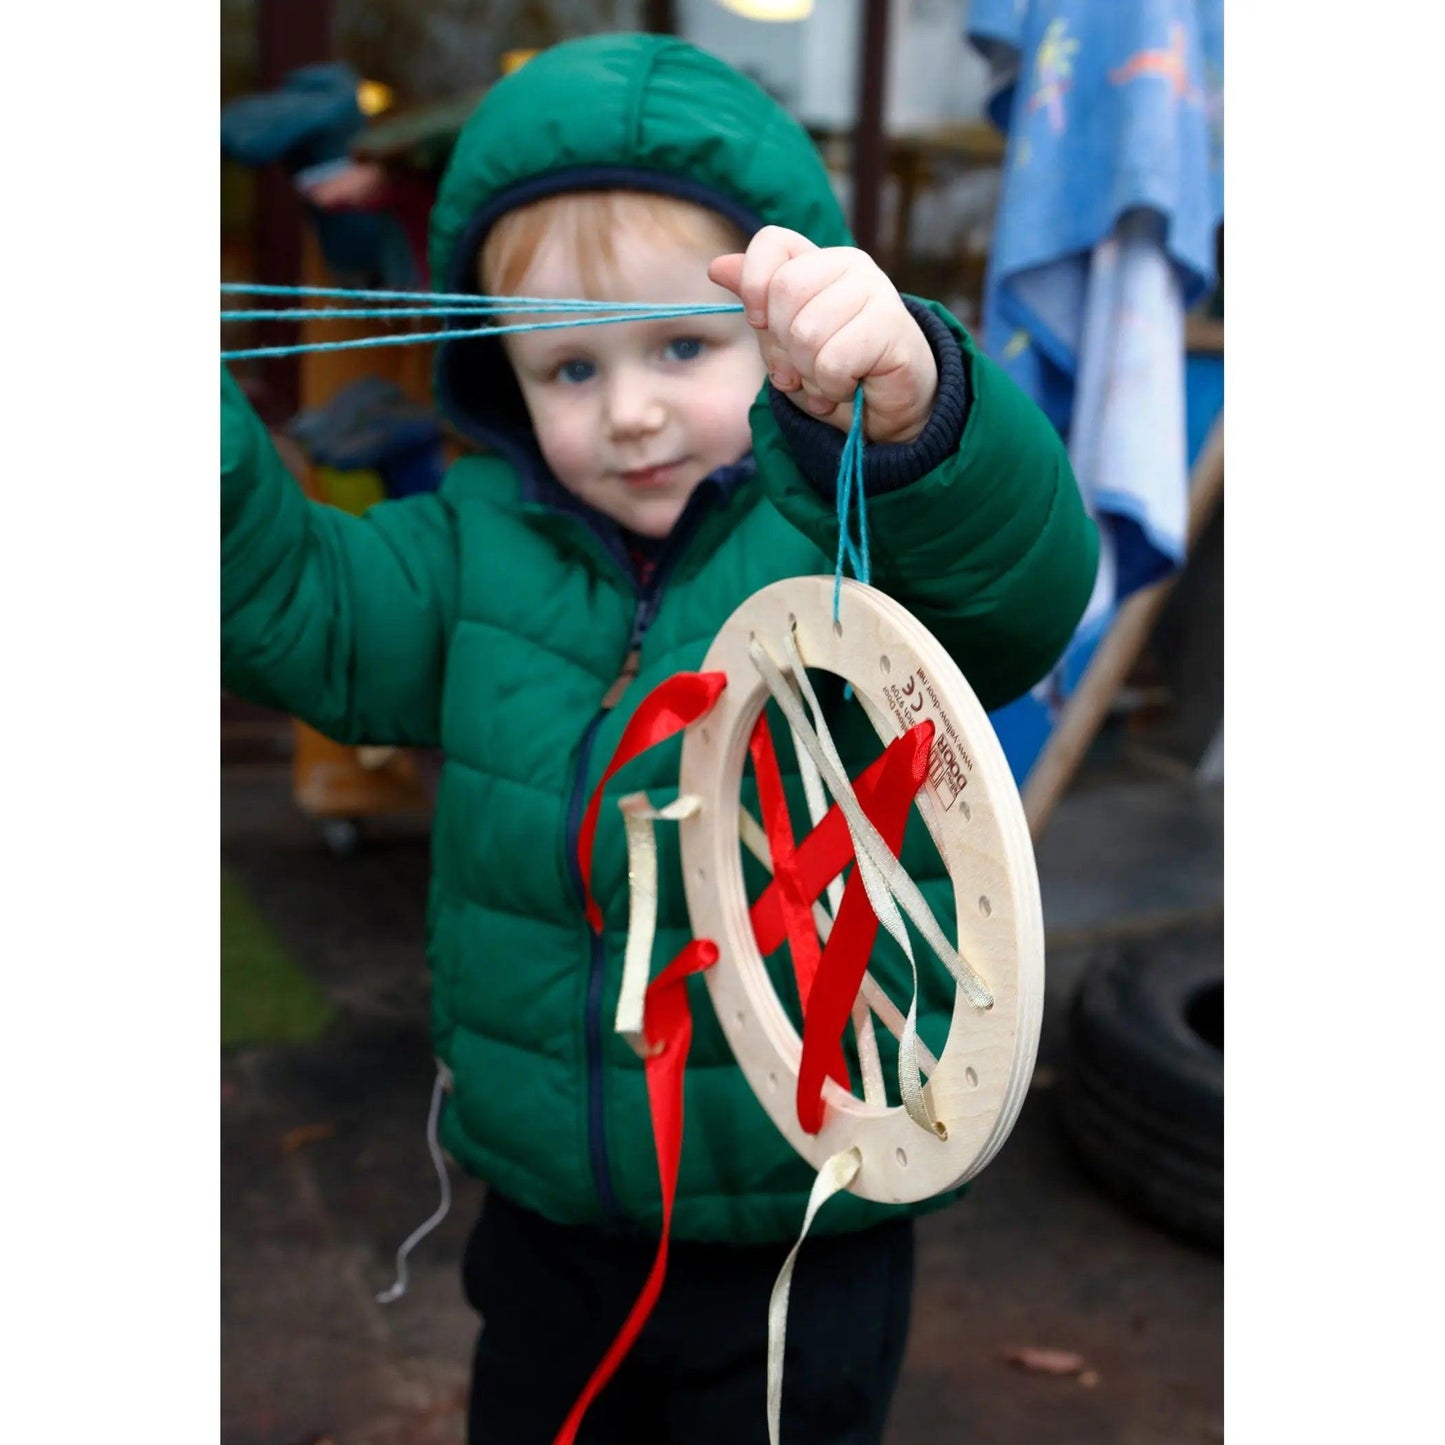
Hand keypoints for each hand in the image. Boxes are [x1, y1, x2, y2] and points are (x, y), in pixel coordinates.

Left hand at [708, 226, 937, 443]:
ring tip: (829, 378)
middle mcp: (849, 264)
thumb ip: (757, 302)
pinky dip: (832, 386)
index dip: (754, 284)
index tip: (758, 321)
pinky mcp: (892, 324)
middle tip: (804, 364)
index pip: (771, 243)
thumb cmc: (834, 369)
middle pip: (784, 292)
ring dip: (809, 372)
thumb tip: (717, 268)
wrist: (886, 406)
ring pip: (807, 333)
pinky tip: (847, 386)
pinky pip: (833, 361)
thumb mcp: (784, 338)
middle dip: (783, 344)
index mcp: (817, 260)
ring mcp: (875, 289)